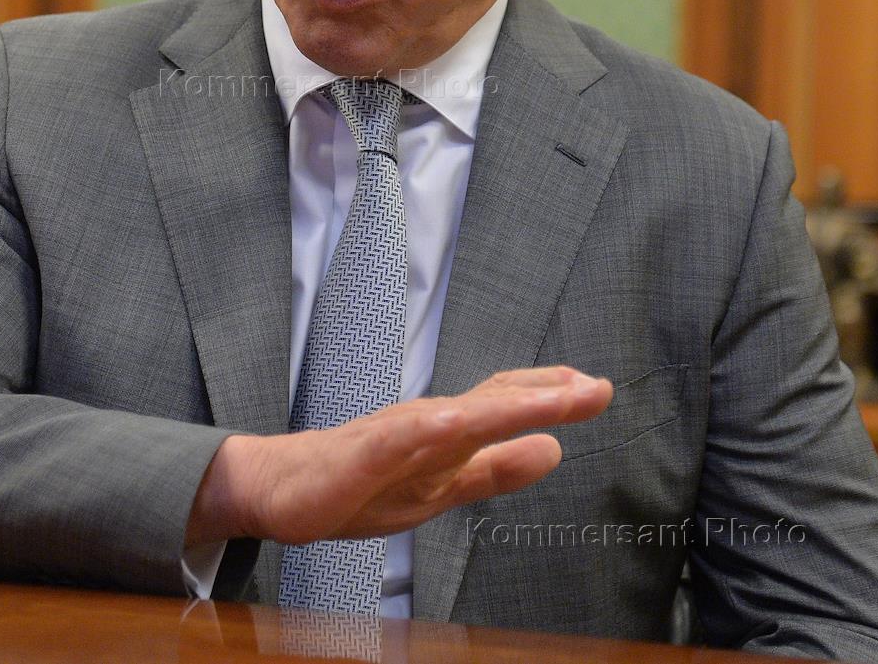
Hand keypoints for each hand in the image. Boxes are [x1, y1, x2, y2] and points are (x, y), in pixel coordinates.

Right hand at [185, 367, 611, 546]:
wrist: (281, 489)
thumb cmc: (357, 484)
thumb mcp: (442, 486)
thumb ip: (496, 467)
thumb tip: (555, 450)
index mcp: (447, 434)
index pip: (504, 406)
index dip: (551, 398)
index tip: (596, 388)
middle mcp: (426, 425)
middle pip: (491, 404)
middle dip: (544, 397)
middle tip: (594, 388)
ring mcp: (393, 437)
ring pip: (455, 417)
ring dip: (502, 406)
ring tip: (547, 402)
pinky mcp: (358, 457)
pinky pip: (394, 441)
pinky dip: (425, 428)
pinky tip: (453, 420)